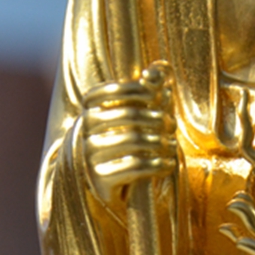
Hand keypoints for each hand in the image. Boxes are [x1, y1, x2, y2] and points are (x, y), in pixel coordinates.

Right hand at [78, 65, 175, 202]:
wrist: (102, 186)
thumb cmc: (122, 143)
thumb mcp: (129, 117)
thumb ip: (145, 90)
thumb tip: (160, 67)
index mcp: (88, 112)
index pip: (107, 92)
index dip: (135, 89)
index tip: (156, 95)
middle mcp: (83, 132)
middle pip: (127, 115)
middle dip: (156, 118)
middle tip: (172, 125)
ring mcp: (89, 156)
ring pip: (133, 140)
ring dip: (160, 142)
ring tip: (171, 144)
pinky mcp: (100, 180)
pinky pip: (135, 166)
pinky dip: (157, 164)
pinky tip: (167, 163)